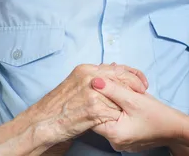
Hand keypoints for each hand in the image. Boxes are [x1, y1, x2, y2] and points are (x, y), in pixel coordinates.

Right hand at [29, 64, 148, 145]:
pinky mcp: (94, 108)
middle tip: (144, 92)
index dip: (132, 74)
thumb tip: (112, 70)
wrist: (44, 121)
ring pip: (120, 94)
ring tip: (133, 107)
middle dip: (136, 85)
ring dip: (128, 102)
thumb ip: (93, 77)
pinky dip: (119, 116)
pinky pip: (114, 111)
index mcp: (86, 69)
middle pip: (122, 77)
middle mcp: (90, 77)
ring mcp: (92, 92)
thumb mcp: (75, 83)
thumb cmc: (59, 105)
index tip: (141, 81)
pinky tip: (121, 119)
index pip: (117, 67)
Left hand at [91, 78, 188, 152]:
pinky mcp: (126, 138)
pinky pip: (117, 122)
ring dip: (113, 104)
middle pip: (100, 117)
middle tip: (113, 85)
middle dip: (106, 99)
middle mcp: (114, 142)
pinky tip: (127, 101)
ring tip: (123, 92)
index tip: (101, 86)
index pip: (92, 115)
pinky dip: (120, 110)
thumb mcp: (134, 98)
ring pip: (109, 118)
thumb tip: (94, 81)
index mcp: (113, 134)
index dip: (95, 99)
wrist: (176, 128)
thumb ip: (113, 89)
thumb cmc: (158, 115)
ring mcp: (120, 142)